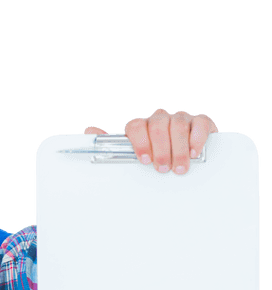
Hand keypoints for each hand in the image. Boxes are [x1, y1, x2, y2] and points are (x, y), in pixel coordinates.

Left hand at [84, 108, 219, 173]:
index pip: (137, 125)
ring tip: (179, 168)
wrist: (182, 164)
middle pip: (159, 124)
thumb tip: (88, 132)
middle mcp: (161, 121)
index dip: (140, 142)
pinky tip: (194, 152)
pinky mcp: (200, 124)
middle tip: (162, 169)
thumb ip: (111, 145)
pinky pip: (200, 122)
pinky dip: (197, 137)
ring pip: (178, 124)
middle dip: (160, 148)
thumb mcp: (132, 158)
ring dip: (178, 148)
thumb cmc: (154, 162)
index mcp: (143, 128)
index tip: (144, 160)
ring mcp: (181, 120)